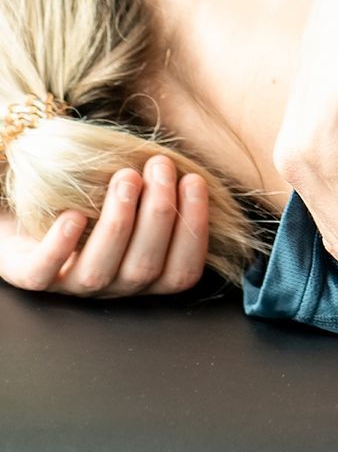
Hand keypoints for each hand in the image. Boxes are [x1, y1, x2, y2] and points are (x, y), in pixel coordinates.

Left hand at [0, 155, 208, 297]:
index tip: (193, 180)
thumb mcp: (134, 200)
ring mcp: (71, 284)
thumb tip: (192, 172)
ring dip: (119, 223)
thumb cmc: (92, 200)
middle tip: (160, 166)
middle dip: (159, 213)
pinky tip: (74, 215)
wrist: (28, 211)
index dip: (194, 230)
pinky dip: (61, 245)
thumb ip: (161, 196)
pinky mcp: (30, 276)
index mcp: (146, 274)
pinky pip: (44, 272)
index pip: (181, 271)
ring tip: (126, 177)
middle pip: (144, 267)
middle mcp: (113, 286)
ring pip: (100, 271)